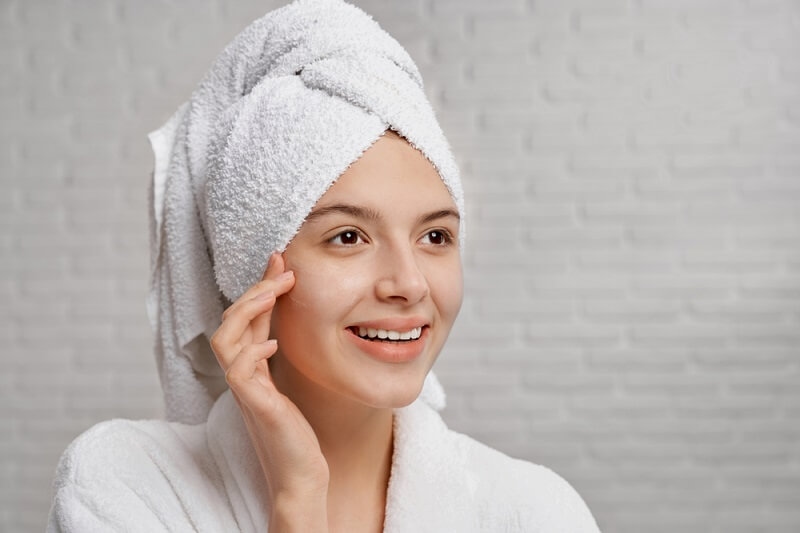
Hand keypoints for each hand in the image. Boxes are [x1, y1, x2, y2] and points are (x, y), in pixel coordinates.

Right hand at [210, 253, 328, 530]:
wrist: (300, 473)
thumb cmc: (296, 430)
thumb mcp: (289, 383)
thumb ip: (281, 356)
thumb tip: (287, 322)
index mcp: (250, 367)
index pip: (246, 318)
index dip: (259, 287)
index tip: (279, 261)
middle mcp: (242, 375)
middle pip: (230, 321)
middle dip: (253, 290)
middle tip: (281, 267)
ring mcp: (245, 390)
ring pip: (225, 340)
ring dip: (248, 310)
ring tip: (275, 290)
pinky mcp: (255, 406)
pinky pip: (240, 372)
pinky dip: (254, 351)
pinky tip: (275, 342)